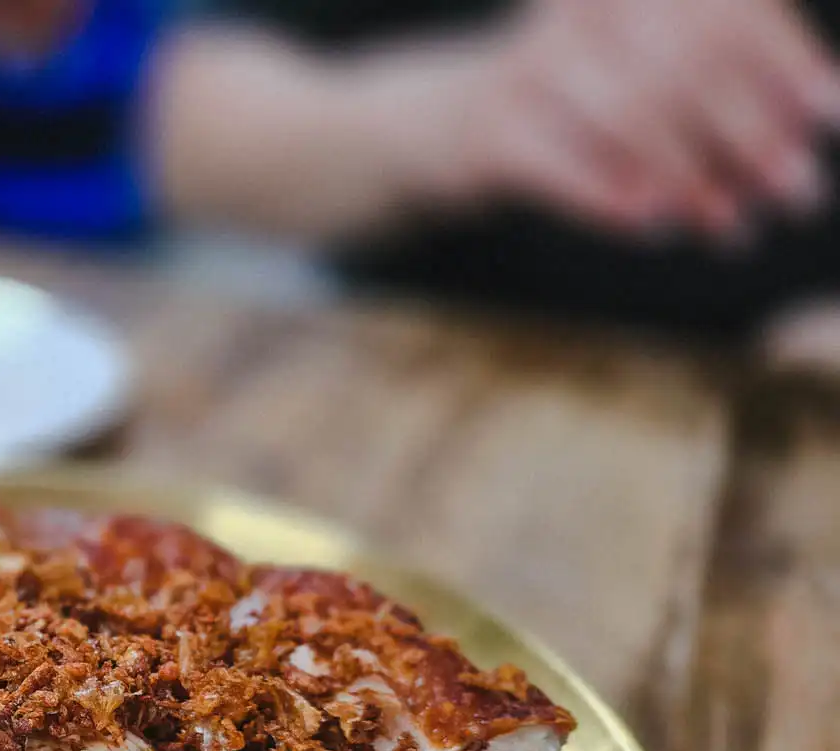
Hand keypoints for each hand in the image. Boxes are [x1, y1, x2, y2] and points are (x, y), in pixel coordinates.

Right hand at [447, 0, 839, 238]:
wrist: (449, 126)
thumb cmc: (580, 102)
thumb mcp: (650, 67)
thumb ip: (726, 79)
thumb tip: (817, 122)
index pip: (725, 11)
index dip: (784, 63)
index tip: (827, 118)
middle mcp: (583, 14)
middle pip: (685, 68)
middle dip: (750, 136)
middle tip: (794, 196)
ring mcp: (531, 73)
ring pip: (631, 122)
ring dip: (694, 182)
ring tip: (730, 229)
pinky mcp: (494, 137)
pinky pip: (567, 172)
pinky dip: (616, 201)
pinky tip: (655, 226)